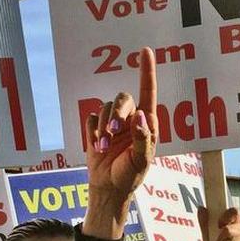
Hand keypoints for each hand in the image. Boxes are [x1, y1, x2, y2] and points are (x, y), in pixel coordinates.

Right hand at [85, 48, 158, 221]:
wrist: (107, 189)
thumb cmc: (129, 177)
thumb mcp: (140, 161)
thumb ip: (142, 138)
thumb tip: (141, 115)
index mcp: (147, 123)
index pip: (148, 92)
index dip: (146, 71)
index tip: (145, 51)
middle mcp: (131, 119)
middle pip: (122, 99)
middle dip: (115, 113)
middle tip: (112, 132)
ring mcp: (114, 123)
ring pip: (105, 107)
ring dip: (102, 128)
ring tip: (103, 148)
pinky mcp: (97, 129)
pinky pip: (91, 117)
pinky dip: (92, 131)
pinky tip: (97, 146)